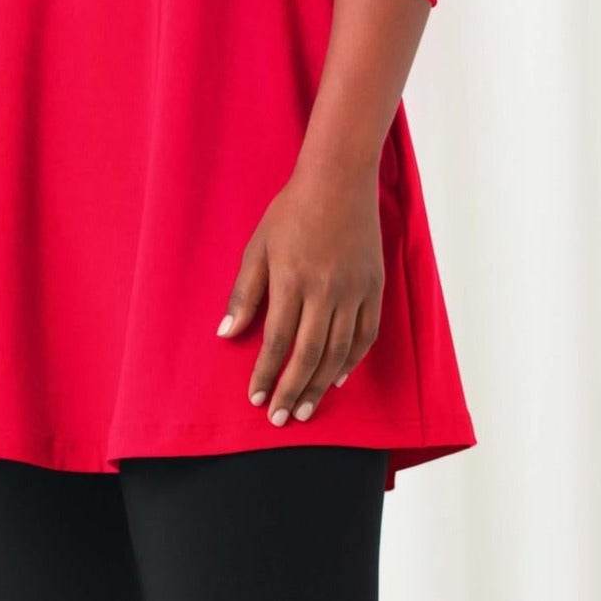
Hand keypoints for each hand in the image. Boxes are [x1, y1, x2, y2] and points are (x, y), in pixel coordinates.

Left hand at [215, 161, 384, 424]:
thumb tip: (227, 334)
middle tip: (281, 418)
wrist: (339, 182)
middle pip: (308, 355)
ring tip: (306, 409)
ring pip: (338, 352)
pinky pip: (365, 336)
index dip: (265, 374)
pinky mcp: (373, 288)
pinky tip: (336, 378)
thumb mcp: (258, 246)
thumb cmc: (291, 211)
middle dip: (291, 390)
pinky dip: (352, 362)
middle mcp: (325, 290)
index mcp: (291, 279)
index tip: (256, 399)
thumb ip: (245, 293)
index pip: (276, 341)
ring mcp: (353, 291)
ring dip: (319, 385)